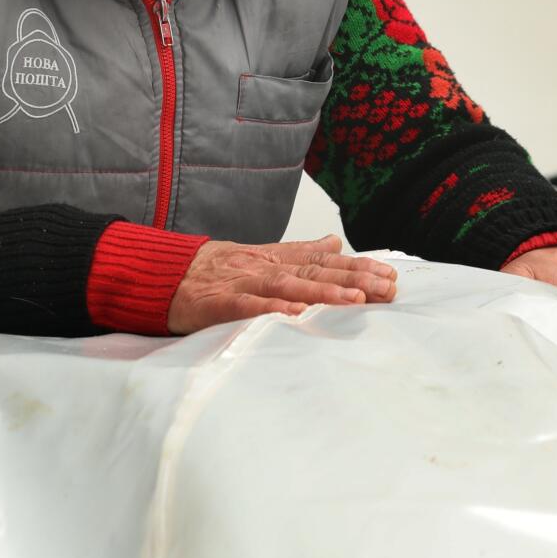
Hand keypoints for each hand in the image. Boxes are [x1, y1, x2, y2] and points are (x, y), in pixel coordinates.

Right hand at [167, 234, 398, 334]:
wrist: (166, 274)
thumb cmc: (216, 270)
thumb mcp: (262, 255)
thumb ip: (299, 252)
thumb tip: (336, 243)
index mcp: (276, 259)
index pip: (323, 261)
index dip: (358, 267)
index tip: (390, 276)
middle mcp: (265, 268)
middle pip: (314, 270)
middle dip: (353, 279)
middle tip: (386, 289)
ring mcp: (243, 284)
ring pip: (288, 285)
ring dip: (322, 292)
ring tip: (354, 300)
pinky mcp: (220, 303)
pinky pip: (248, 306)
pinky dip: (272, 309)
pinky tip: (295, 314)